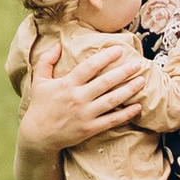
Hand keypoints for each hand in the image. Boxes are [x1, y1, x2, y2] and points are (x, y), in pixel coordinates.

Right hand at [16, 34, 146, 155]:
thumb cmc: (40, 106)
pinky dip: (126, 113)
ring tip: (142, 81)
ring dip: (129, 90)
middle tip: (138, 64)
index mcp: (67, 84)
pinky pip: (112, 120)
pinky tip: (138, 106)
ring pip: (112, 100)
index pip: (90, 66)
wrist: (38, 135)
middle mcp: (78, 98)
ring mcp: (85, 114)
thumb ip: (46, 60)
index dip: (106, 57)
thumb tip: (57, 44)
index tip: (119, 49)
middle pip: (106, 82)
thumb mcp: (39, 80)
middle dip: (124, 71)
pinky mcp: (90, 128)